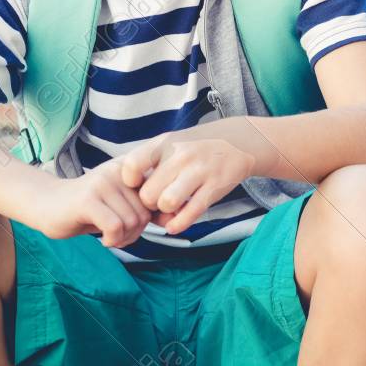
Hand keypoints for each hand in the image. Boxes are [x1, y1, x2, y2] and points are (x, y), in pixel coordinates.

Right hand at [32, 159, 152, 248]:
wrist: (47, 204)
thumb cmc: (90, 208)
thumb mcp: (123, 205)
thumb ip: (146, 208)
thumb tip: (174, 219)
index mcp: (131, 168)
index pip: (160, 195)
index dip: (155, 217)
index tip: (140, 225)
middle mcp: (119, 171)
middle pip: (146, 212)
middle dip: (136, 232)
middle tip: (119, 236)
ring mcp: (103, 183)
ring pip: (132, 221)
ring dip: (124, 239)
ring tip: (110, 237)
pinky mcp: (88, 200)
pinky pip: (115, 227)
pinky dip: (113, 240)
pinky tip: (103, 239)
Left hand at [119, 134, 255, 235]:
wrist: (238, 142)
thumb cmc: (195, 147)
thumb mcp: (170, 143)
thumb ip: (148, 163)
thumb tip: (128, 193)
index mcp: (165, 144)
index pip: (132, 165)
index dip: (129, 182)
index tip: (137, 185)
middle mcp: (181, 156)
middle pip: (148, 194)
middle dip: (149, 204)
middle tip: (155, 202)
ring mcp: (200, 171)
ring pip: (167, 204)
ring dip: (165, 213)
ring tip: (169, 208)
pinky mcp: (215, 187)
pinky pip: (190, 214)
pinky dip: (178, 224)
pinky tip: (175, 223)